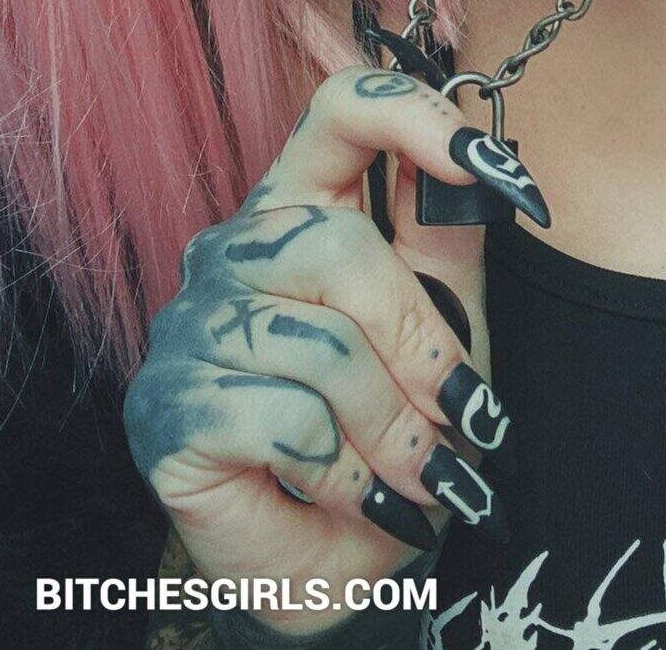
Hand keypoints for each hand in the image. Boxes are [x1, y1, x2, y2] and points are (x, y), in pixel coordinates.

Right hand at [122, 65, 545, 633]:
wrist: (346, 554)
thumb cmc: (397, 420)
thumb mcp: (443, 314)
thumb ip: (450, 231)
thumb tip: (490, 165)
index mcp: (303, 205)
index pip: (339, 112)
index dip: (415, 118)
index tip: (497, 172)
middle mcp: (235, 249)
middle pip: (335, 247)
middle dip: (419, 342)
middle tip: (464, 414)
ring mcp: (190, 325)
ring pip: (320, 347)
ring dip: (395, 426)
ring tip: (422, 470)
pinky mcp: (168, 408)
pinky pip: (285, 422)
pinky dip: (346, 472)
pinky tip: (359, 494)